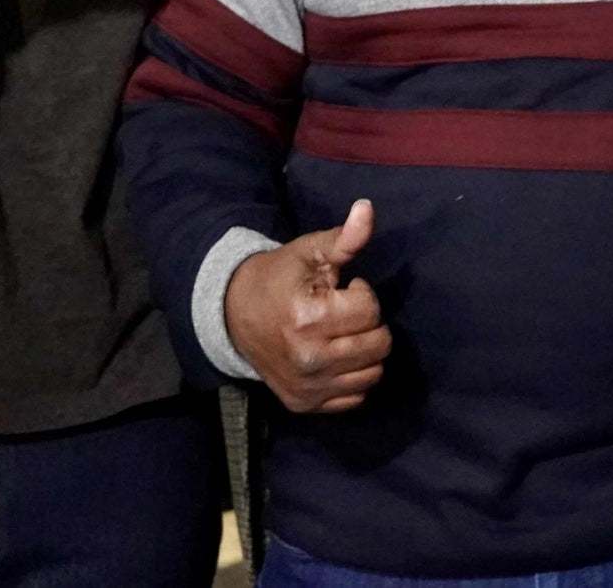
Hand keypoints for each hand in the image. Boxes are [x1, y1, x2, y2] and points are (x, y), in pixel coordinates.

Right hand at [224, 198, 391, 413]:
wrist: (234, 315)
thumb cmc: (279, 278)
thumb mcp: (308, 252)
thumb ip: (343, 238)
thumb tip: (367, 208)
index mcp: (307, 318)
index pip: (370, 310)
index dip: (361, 292)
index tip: (341, 288)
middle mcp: (308, 360)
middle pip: (378, 345)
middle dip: (368, 322)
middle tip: (345, 311)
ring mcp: (307, 387)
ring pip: (373, 373)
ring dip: (366, 350)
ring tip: (342, 332)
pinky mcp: (305, 405)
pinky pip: (356, 397)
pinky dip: (354, 376)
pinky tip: (337, 356)